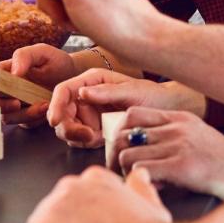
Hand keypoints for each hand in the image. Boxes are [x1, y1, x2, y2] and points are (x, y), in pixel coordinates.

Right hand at [0, 43, 81, 127]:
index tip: (3, 89)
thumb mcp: (42, 52)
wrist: (73, 76)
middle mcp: (7, 90)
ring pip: (7, 117)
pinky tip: (46, 110)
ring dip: (22, 114)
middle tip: (18, 103)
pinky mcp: (27, 117)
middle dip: (3, 106)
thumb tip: (13, 73)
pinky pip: (24, 124)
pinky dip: (33, 120)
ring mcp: (16, 105)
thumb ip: (25, 56)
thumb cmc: (56, 62)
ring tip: (42, 105)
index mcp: (6, 72)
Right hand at [48, 69, 204, 148]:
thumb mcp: (133, 91)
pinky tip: (103, 139)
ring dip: (80, 136)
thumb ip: (107, 92)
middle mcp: (88, 95)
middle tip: (89, 136)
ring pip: (69, 128)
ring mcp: (90, 112)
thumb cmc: (154, 96)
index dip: (55, 105)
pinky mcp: (95, 127)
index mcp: (93, 80)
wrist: (168, 111)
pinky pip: (81, 138)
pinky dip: (88, 142)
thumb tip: (81, 92)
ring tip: (101, 135)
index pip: (64, 90)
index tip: (55, 121)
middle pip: (63, 112)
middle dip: (70, 127)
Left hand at [114, 107, 223, 201]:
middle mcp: (175, 129)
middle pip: (125, 134)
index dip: (120, 131)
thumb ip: (169, 134)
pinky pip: (141, 170)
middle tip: (119, 169)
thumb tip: (140, 146)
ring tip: (134, 180)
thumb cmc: (219, 158)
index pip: (133, 113)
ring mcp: (177, 146)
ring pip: (128, 154)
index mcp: (178, 118)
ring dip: (125, 170)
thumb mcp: (195, 133)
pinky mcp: (179, 167)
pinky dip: (136, 180)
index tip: (121, 148)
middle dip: (116, 154)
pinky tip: (147, 186)